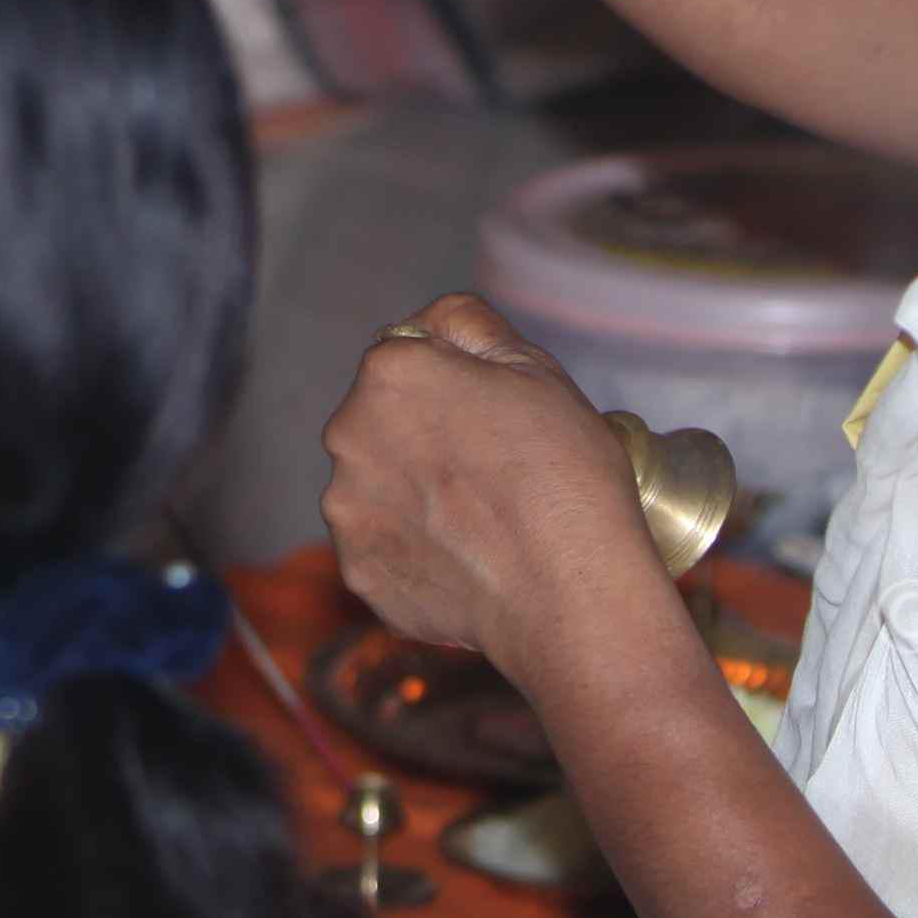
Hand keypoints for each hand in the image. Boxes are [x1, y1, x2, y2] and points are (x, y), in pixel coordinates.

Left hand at [320, 293, 683, 676]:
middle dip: (422, 439)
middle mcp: (348, 433)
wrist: (570, 595)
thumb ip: (468, 326)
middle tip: (490, 474)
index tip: (491, 420)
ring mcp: (347, 509)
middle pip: (383, 422)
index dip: (454, 387)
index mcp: (389, 373)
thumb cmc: (563, 477)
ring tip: (480, 525)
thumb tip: (433, 323)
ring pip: (377, 486)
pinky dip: (415, 554)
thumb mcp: (535, 368)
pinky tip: (466, 562)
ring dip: (413, 497)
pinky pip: (383, 548)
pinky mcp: (358, 571)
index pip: (408, 359)